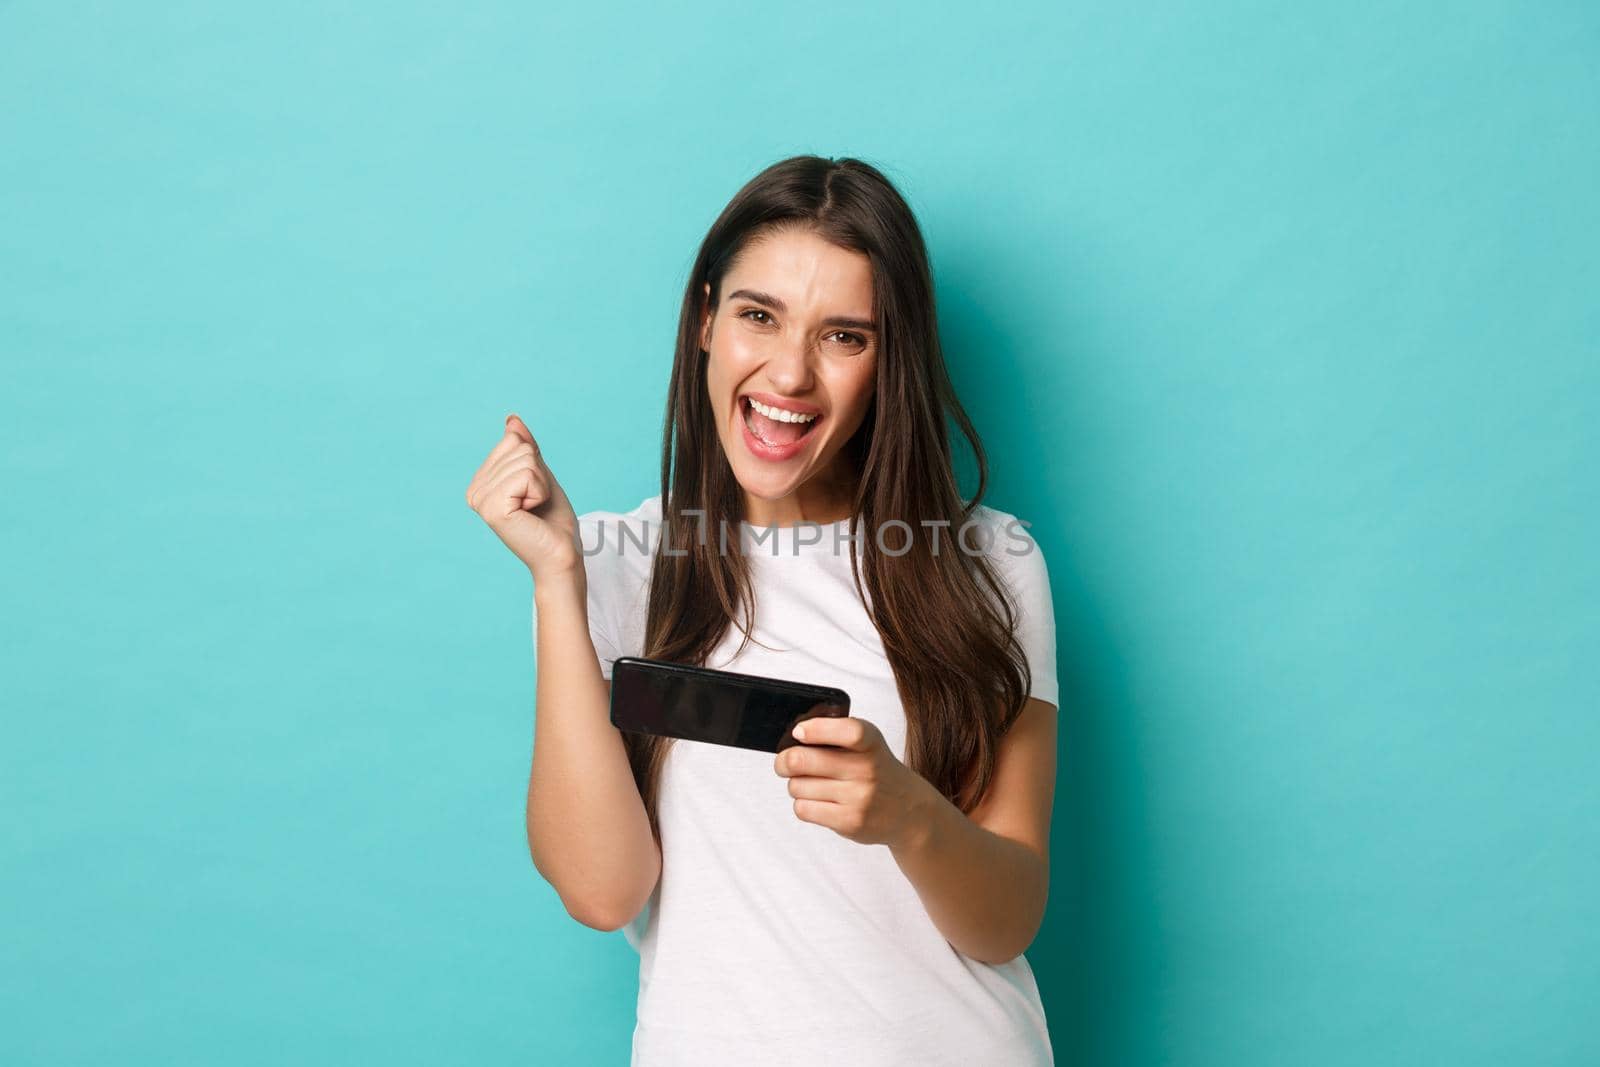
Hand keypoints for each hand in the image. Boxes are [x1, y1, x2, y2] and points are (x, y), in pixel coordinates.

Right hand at [465, 414, 581, 583]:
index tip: (534, 493)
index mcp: (481, 482)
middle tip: (537, 504)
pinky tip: (532, 513)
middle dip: (539, 474)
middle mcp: (474, 490)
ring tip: (535, 509)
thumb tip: (511, 420)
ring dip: (541, 484)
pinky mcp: (492, 507)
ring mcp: (480, 499)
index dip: (535, 465)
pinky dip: (540, 491)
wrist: (562, 554)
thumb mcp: (539, 475)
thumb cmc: (552, 520)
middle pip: (518, 447)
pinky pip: (526, 474)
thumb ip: (524, 448)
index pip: (512, 441)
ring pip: (524, 459)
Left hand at [774, 716, 936, 848]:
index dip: (816, 729)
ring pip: (797, 786)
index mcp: (871, 742)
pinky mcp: (849, 822)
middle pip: (801, 760)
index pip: (847, 731)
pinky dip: (803, 804)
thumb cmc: (877, 770)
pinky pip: (803, 809)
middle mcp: (867, 769)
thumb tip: (793, 737)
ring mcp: (859, 798)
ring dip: (796, 785)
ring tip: (811, 785)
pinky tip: (817, 801)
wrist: (909, 810)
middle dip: (784, 761)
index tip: (799, 732)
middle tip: (784, 763)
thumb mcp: (869, 744)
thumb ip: (837, 734)